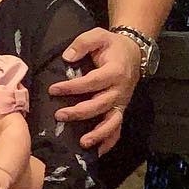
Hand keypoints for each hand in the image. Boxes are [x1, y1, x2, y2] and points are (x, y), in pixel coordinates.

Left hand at [48, 26, 141, 152]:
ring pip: (112, 122)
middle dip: (79, 112)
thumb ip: (82, 43)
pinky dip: (109, 142)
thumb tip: (67, 57)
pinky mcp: (120, 110)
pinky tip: (97, 152)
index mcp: (114, 71)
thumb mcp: (98, 35)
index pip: (91, 82)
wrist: (134, 52)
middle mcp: (120, 90)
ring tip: (82, 143)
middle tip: (59, 115)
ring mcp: (121, 103)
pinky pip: (117, 129)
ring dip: (97, 134)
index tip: (53, 89)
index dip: (72, 87)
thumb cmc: (112, 45)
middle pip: (100, 105)